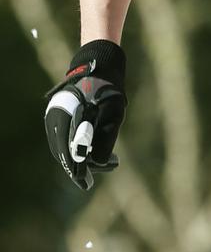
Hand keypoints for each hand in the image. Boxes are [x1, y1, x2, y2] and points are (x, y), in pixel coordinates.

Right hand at [44, 40, 127, 191]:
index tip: (85, 183)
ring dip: (75, 159)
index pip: (69, 150)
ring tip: (93, 167)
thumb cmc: (108, 90)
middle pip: (63, 151)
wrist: (99, 68)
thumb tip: (100, 161)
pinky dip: (72, 149)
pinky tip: (86, 155)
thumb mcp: (113, 113)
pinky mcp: (58, 115)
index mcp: (69, 115)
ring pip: (61, 146)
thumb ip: (106, 136)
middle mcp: (57, 116)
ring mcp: (55, 116)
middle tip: (89, 180)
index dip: (77, 169)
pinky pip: (62, 138)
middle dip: (78, 166)